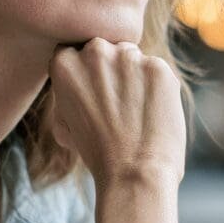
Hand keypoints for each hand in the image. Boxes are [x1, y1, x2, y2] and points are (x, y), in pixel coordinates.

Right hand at [49, 38, 186, 188]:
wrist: (132, 174)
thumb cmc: (98, 155)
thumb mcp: (66, 120)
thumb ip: (70, 92)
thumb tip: (79, 82)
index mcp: (64, 62)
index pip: (78, 50)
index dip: (90, 72)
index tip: (97, 92)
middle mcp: (94, 51)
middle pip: (108, 48)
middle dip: (114, 70)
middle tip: (120, 105)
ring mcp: (128, 57)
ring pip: (134, 58)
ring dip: (137, 78)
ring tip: (137, 114)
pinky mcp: (158, 67)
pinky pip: (158, 71)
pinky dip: (159, 90)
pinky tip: (153, 115)